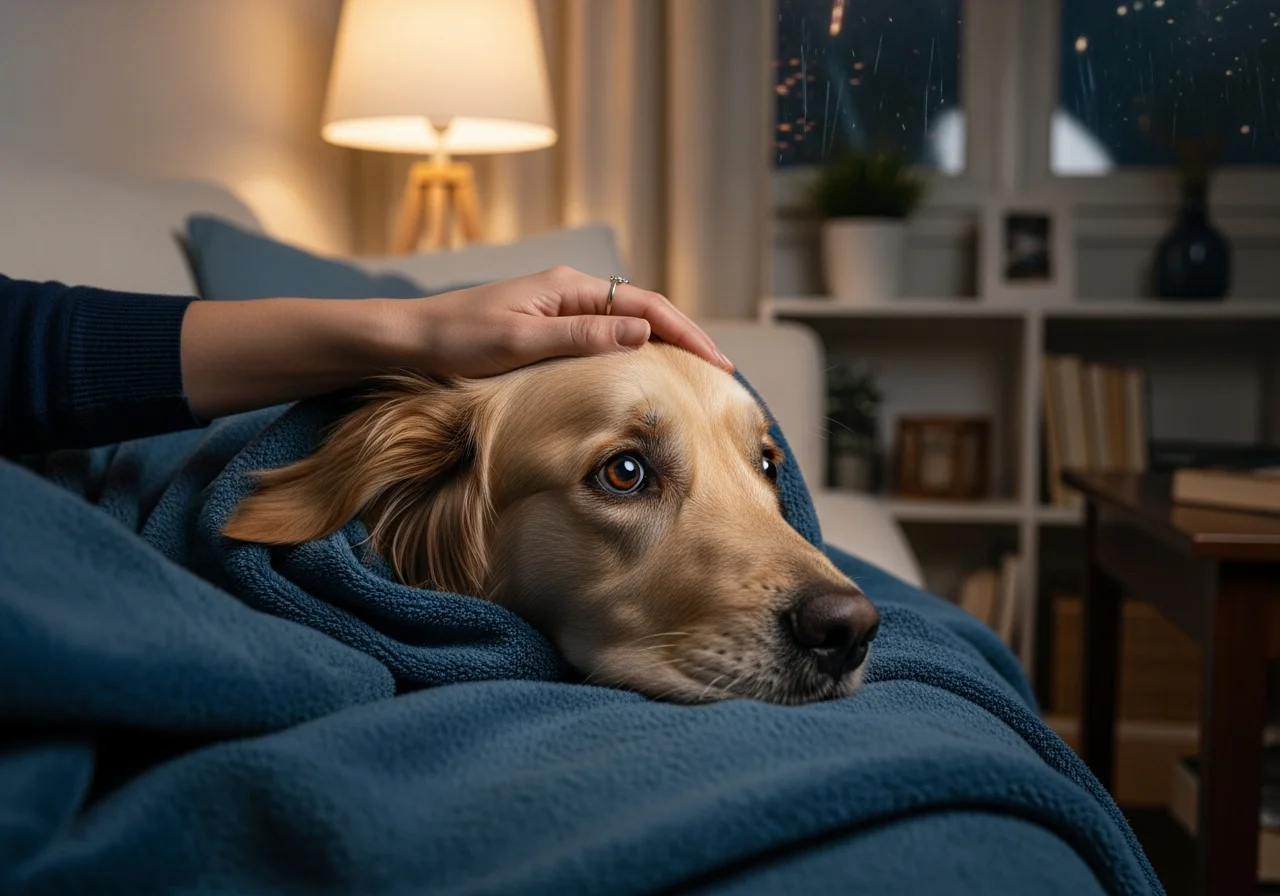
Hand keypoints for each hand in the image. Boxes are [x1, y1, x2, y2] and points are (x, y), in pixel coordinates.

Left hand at [384, 266, 732, 377]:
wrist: (407, 338)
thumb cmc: (455, 340)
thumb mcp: (519, 343)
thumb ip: (581, 337)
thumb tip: (644, 333)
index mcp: (568, 287)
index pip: (646, 305)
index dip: (687, 334)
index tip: (719, 363)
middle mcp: (569, 291)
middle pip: (644, 312)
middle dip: (685, 340)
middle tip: (720, 374)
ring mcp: (558, 309)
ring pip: (626, 325)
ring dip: (662, 347)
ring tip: (693, 377)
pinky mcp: (546, 328)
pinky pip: (603, 338)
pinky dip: (633, 354)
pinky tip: (642, 376)